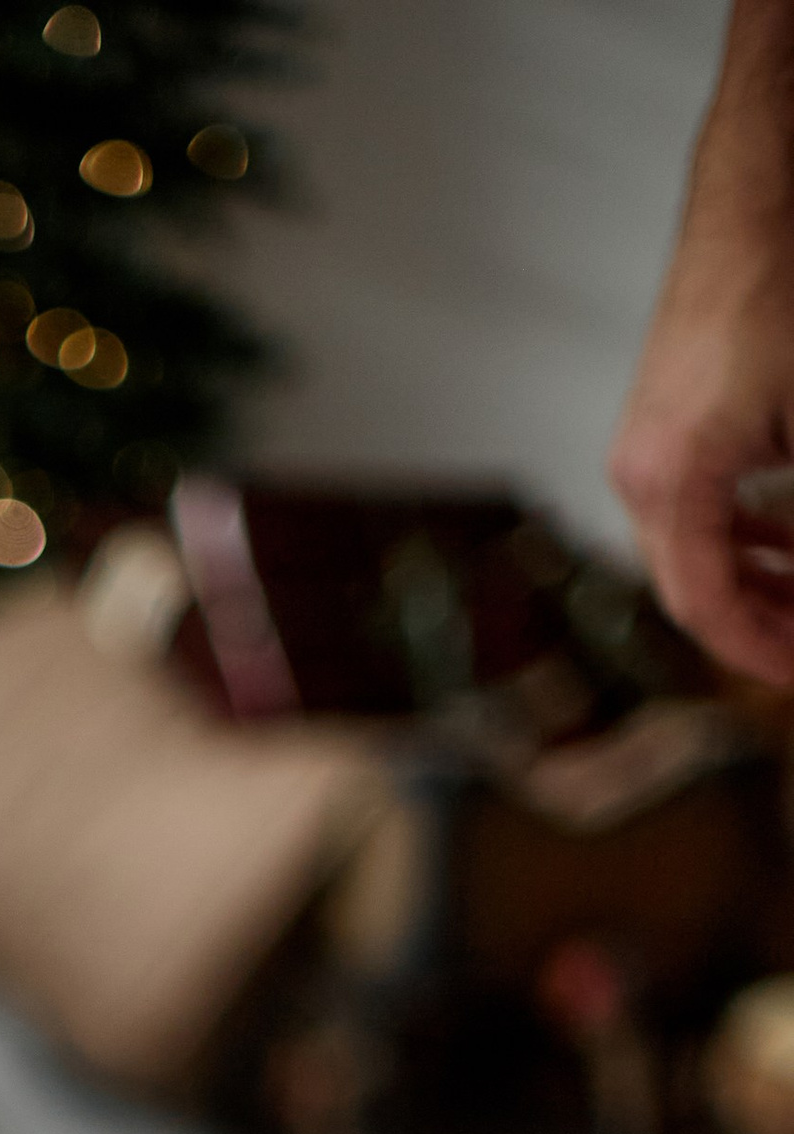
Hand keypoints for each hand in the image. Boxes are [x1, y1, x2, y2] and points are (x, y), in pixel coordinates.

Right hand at [611, 142, 793, 681]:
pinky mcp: (658, 420)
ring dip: (750, 579)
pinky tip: (780, 539)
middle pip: (690, 588)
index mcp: (671, 481)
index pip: (707, 607)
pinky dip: (738, 534)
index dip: (758, 653)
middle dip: (755, 626)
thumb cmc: (781, 293)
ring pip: (690, 551)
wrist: (757, 196)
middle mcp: (639, 471)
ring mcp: (641, 445)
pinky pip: (692, 507)